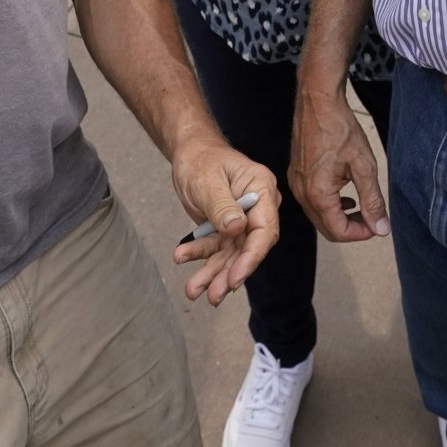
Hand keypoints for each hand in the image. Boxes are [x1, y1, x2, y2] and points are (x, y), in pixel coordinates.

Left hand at [164, 136, 279, 305]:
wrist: (189, 152)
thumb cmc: (201, 158)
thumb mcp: (207, 181)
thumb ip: (222, 205)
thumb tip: (237, 229)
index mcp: (262, 190)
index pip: (264, 231)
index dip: (251, 258)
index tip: (235, 278)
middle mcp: (257, 208)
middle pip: (249, 248)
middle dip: (229, 273)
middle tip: (213, 294)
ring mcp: (243, 219)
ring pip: (231, 254)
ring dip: (213, 273)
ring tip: (193, 290)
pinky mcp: (227, 228)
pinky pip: (216, 248)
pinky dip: (200, 255)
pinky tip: (181, 257)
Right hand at [289, 76, 387, 241]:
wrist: (318, 102)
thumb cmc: (339, 129)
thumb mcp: (364, 166)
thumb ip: (372, 200)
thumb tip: (381, 227)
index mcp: (318, 194)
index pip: (339, 232)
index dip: (362, 233)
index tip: (377, 224)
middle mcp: (302, 193)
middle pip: (326, 228)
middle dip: (351, 228)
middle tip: (372, 218)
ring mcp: (295, 184)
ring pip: (318, 216)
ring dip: (340, 217)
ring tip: (361, 205)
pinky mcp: (295, 175)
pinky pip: (311, 201)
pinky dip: (329, 205)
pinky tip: (344, 193)